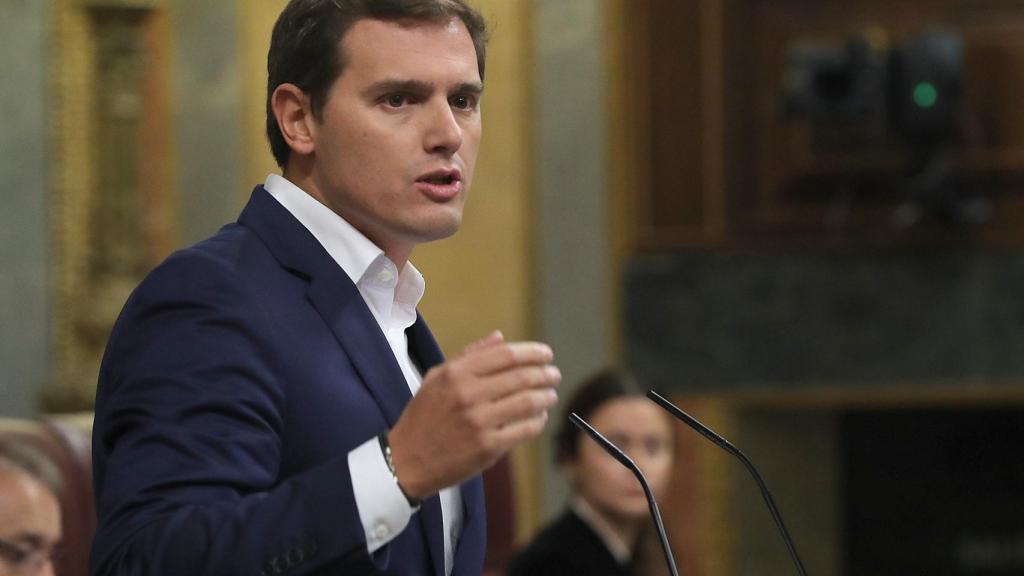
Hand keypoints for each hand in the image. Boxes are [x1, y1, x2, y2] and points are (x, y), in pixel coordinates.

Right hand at [388, 331, 560, 499]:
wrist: (406, 461)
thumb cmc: (423, 417)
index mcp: (456, 374)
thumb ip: (469, 356)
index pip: (506, 355)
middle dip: (546, 374)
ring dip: (546, 396)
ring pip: (528, 402)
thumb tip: (499, 336)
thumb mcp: (437, 378)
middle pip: (522, 377)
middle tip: (554, 375)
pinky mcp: (487, 448)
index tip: (546, 354)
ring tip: (551, 395)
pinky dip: (538, 421)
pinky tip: (539, 417)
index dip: (532, 353)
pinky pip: (524, 430)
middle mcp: (468, 395)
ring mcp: (479, 422)